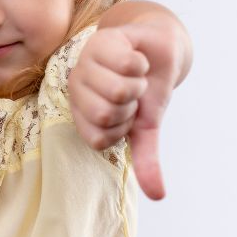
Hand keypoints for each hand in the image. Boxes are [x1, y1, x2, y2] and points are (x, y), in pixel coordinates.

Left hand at [69, 20, 184, 199]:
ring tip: (134, 76)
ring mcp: (86, 62)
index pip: (97, 139)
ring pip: (117, 89)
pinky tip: (136, 58)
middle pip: (105, 114)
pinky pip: (128, 64)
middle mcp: (76, 88)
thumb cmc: (146, 92)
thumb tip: (159, 196)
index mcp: (82, 112)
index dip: (122, 130)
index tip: (128, 117)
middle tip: (132, 94)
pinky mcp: (102, 39)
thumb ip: (145, 159)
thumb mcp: (145, 127)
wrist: (158, 51)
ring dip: (137, 84)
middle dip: (131, 107)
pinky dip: (142, 65)